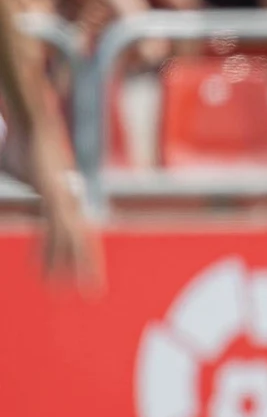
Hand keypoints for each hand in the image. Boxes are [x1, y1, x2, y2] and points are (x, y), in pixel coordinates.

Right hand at [3, 124, 102, 291]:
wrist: (32, 123)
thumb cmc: (23, 145)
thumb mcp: (25, 174)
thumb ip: (28, 185)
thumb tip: (26, 187)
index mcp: (64, 198)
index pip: (78, 233)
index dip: (82, 254)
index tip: (84, 275)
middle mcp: (70, 200)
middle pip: (82, 240)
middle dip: (87, 268)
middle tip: (92, 294)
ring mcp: (63, 198)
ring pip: (70, 239)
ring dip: (69, 267)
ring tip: (68, 290)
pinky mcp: (53, 194)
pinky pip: (54, 226)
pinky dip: (52, 248)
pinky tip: (48, 265)